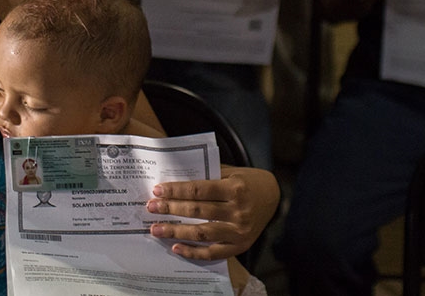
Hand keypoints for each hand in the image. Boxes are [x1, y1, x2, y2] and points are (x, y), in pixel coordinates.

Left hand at [146, 167, 279, 259]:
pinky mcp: (239, 246)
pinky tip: (175, 247)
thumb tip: (174, 180)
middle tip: (151, 207)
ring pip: (202, 233)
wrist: (273, 197)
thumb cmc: (247, 181)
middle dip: (171, 209)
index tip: (158, 190)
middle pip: (198, 211)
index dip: (176, 190)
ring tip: (156, 229)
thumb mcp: (231, 172)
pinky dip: (193, 252)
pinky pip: (212, 253)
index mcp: (235, 189)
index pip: (199, 190)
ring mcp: (239, 231)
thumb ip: (207, 176)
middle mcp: (238, 211)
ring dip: (176, 231)